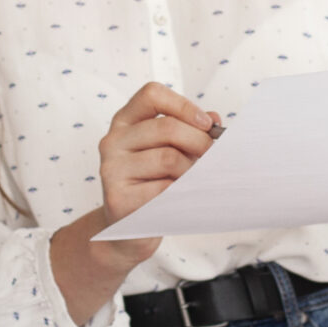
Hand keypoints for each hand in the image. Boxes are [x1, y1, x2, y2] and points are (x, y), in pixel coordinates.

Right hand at [89, 82, 222, 265]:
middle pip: (167, 128)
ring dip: (192, 171)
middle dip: (200, 142)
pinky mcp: (118, 198)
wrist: (128, 231)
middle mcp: (112, 141)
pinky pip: (164, 190)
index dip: (183, 105)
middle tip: (214, 157)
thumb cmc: (152, 185)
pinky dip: (182, 193)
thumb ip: (189, 132)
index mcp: (124, 122)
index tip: (206, 123)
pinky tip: (183, 198)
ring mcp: (111, 170)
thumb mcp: (168, 152)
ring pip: (169, 158)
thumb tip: (216, 120)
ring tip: (195, 180)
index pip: (151, 94)